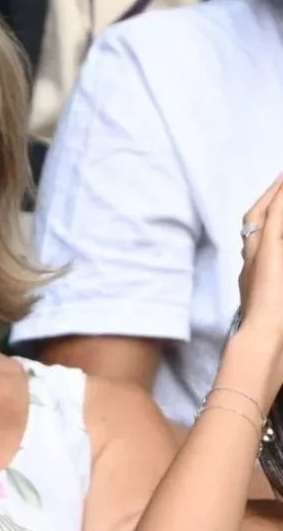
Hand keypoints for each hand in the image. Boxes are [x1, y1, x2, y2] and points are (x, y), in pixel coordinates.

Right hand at [236, 172, 282, 399]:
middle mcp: (251, 265)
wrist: (262, 349)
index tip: (276, 204)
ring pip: (262, 215)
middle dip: (269, 198)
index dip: (268, 220)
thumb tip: (274, 285)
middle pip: (255, 221)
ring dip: (275, 194)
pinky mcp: (268, 256)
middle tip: (280, 181)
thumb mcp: (276, 312)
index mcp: (254, 279)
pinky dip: (279, 202)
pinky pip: (274, 221)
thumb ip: (274, 295)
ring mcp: (257, 259)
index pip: (260, 241)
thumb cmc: (272, 342)